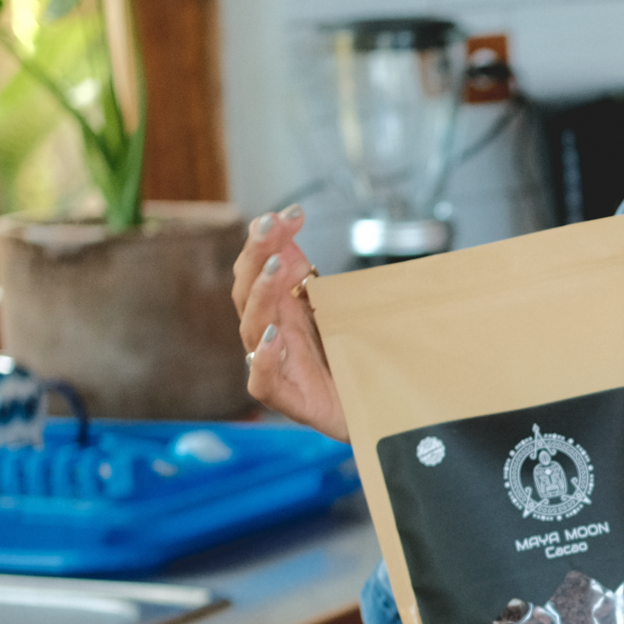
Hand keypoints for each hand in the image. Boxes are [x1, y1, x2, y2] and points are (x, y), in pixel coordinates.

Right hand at [232, 204, 349, 441]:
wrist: (374, 412)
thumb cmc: (350, 361)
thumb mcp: (340, 311)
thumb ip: (315, 277)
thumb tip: (292, 231)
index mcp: (281, 308)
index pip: (261, 266)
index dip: (268, 237)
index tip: (292, 212)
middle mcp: (271, 333)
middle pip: (248, 290)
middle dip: (257, 255)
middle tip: (271, 227)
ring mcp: (275, 365)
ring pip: (253, 327)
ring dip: (262, 294)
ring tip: (277, 269)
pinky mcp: (287, 399)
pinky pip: (263, 380)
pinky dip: (266, 358)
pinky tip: (275, 336)